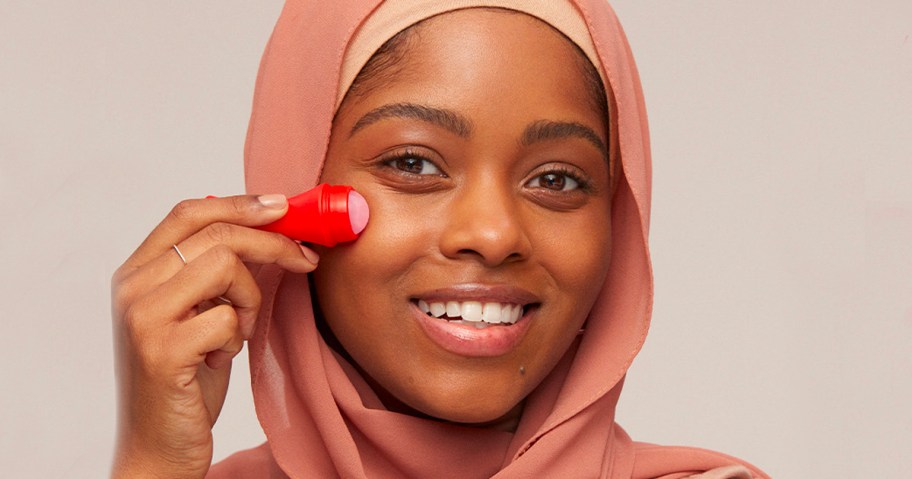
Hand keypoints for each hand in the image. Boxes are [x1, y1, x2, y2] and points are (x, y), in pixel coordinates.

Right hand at [110, 194, 318, 477]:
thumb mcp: (201, 314)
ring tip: (241, 331)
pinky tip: (221, 359)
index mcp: (138, 272)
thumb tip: (269, 227)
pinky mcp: (161, 351)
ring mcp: (143, 317)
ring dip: (251, 299)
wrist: (159, 446)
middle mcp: (132, 287)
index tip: (284, 206)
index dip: (241, 203)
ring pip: (224, 266)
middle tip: (306, 258)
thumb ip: (217, 272)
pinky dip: (238, 337)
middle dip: (273, 242)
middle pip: (216, 233)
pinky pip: (227, 318)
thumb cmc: (187, 379)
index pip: (189, 213)